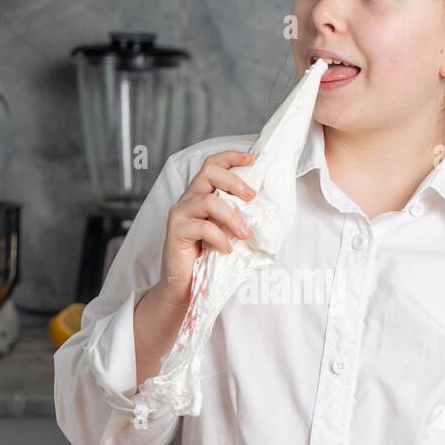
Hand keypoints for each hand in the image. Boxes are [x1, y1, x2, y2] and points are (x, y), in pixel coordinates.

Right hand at [157, 149, 257, 307]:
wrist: (185, 288)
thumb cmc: (209, 259)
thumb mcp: (228, 233)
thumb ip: (239, 218)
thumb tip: (269, 210)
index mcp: (201, 195)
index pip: (212, 165)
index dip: (231, 157)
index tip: (252, 159)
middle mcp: (188, 199)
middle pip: (208, 172)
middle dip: (234, 181)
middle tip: (252, 197)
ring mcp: (180, 214)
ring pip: (207, 200)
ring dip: (231, 216)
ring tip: (244, 234)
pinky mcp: (175, 231)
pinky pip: (202, 227)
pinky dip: (219, 238)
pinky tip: (227, 249)